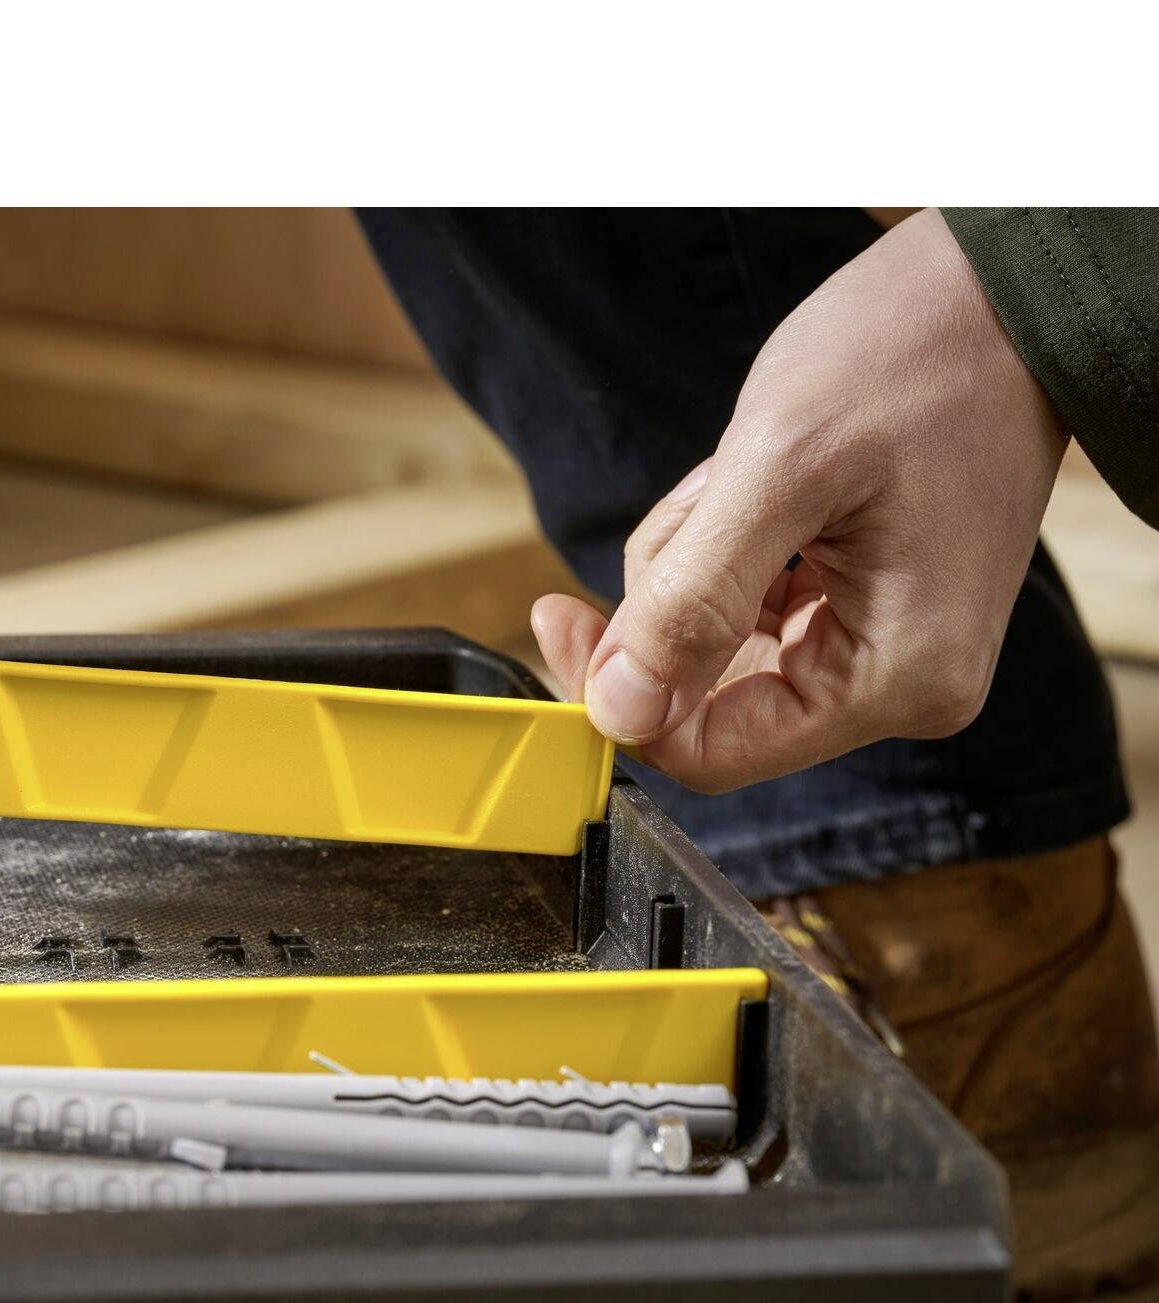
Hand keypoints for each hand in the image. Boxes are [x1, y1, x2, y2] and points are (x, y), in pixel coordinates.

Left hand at [530, 207, 1067, 791]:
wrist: (1007, 288)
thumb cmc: (921, 353)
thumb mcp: (781, 470)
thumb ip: (692, 602)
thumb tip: (617, 711)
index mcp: (896, 679)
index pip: (710, 752)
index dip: (618, 699)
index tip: (556, 616)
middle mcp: (901, 687)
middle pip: (707, 697)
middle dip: (674, 600)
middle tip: (706, 498)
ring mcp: (888, 650)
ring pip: (717, 645)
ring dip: (699, 560)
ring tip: (747, 474)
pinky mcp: (868, 609)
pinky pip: (751, 607)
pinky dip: (729, 546)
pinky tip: (763, 483)